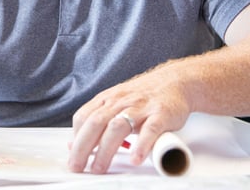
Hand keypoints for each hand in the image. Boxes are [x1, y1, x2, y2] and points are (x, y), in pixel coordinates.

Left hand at [68, 64, 189, 173]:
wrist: (175, 81)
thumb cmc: (144, 96)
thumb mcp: (117, 103)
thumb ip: (97, 121)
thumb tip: (74, 143)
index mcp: (108, 99)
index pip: (84, 117)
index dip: (76, 138)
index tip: (74, 156)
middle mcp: (122, 101)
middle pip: (96, 123)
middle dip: (83, 146)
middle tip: (78, 166)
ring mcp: (141, 107)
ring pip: (118, 127)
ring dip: (106, 149)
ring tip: (100, 168)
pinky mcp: (161, 114)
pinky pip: (150, 129)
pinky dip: (142, 145)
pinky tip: (136, 159)